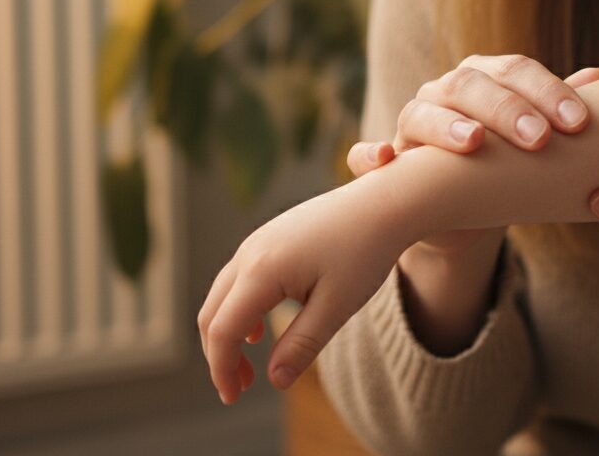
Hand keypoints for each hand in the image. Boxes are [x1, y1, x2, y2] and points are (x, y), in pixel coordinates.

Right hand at [197, 184, 410, 403]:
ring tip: (250, 369)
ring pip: (222, 295)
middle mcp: (250, 252)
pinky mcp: (270, 236)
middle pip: (212, 313)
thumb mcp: (337, 306)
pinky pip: (238, 279)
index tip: (232, 398)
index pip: (223, 330)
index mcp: (262, 270)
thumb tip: (274, 381)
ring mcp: (257, 240)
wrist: (385, 201)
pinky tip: (259, 331)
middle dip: (220, 356)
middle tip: (238, 390)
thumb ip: (302, 344)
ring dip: (228, 333)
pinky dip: (239, 310)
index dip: (222, 369)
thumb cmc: (366, 252)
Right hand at [344, 57, 598, 256]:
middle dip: (505, 109)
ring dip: (445, 125)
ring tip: (473, 142)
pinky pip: (367, 156)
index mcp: (485, 79)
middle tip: (539, 138)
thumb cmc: (508, 167)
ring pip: (419, 113)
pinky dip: (370, 155)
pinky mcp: (385, 165)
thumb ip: (565, 110)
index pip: (514, 71)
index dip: (546, 91)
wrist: (463, 215)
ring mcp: (409, 125)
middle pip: (469, 85)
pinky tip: (385, 160)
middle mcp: (444, 94)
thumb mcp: (540, 143)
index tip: (579, 123)